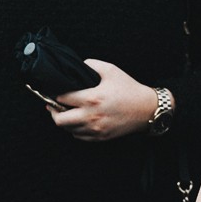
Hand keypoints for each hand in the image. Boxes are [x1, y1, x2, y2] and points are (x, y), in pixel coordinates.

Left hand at [46, 59, 160, 140]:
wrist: (147, 109)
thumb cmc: (129, 89)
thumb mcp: (111, 70)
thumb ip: (91, 65)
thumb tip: (78, 66)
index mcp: (92, 98)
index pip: (62, 99)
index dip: (55, 94)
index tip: (55, 92)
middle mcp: (91, 116)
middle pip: (59, 120)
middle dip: (53, 111)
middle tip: (54, 105)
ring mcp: (96, 129)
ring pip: (68, 130)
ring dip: (65, 121)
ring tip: (66, 112)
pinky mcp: (101, 137)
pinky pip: (79, 136)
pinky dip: (75, 129)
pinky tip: (79, 121)